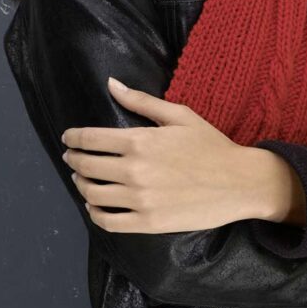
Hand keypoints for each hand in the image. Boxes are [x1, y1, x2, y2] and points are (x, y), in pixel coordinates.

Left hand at [60, 77, 252, 233]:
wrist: (238, 182)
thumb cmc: (210, 144)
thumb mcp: (179, 115)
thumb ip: (141, 101)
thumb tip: (112, 84)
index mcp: (140, 141)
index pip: (90, 139)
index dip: (73, 138)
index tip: (68, 138)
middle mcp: (134, 171)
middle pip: (87, 166)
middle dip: (74, 160)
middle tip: (72, 157)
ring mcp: (140, 199)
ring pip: (92, 194)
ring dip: (81, 185)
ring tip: (82, 179)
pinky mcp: (147, 222)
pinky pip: (107, 221)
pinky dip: (94, 213)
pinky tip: (95, 205)